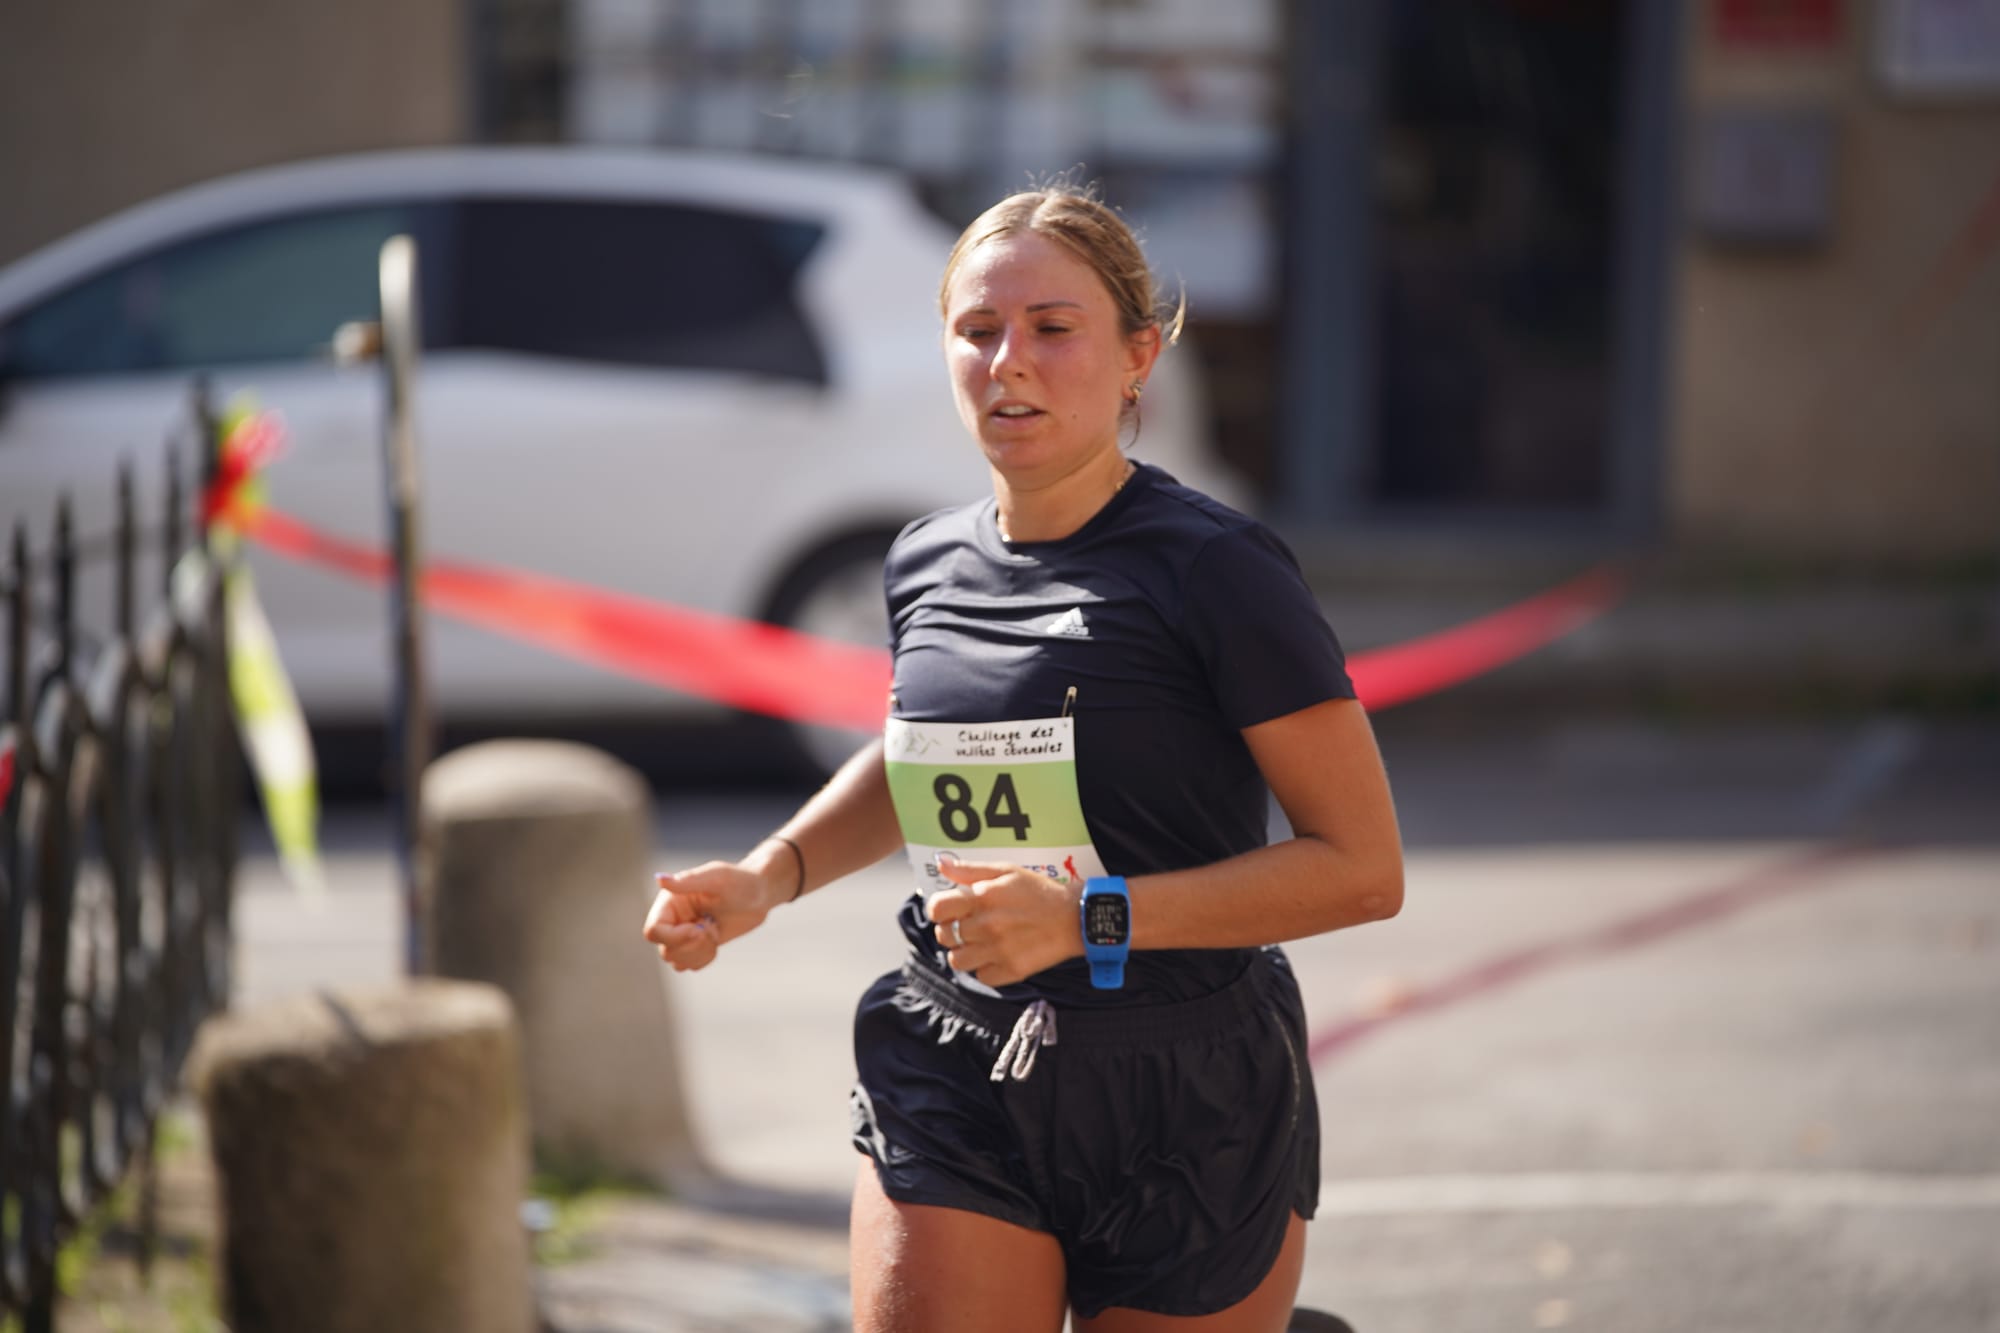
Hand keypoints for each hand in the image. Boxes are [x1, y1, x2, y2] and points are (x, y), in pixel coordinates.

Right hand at [642, 857, 785, 971]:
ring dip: (699, 952)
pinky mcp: (696, 945)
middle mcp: (672, 917)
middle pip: (665, 949)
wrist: (760, 894)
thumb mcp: (716, 879)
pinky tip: (716, 940)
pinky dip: (704, 958)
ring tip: (715, 932)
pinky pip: (688, 965)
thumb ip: (687, 881)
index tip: (699, 928)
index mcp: (670, 900)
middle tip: (713, 927)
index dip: (674, 937)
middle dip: (693, 945)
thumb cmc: (741, 881)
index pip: (653, 930)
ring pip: (675, 960)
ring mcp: (683, 933)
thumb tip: (659, 879)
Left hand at [926, 857, 1081, 987]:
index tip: (949, 910)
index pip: (937, 909)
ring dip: (964, 952)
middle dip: (951, 930)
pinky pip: (981, 977)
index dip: (938, 910)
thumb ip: (970, 870)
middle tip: (967, 925)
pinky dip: (985, 969)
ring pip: (957, 961)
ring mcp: (997, 951)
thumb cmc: (1039, 892)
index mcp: (982, 898)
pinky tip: (996, 955)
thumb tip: (940, 863)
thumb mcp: (1006, 871)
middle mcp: (986, 926)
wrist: (1074, 918)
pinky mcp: (1010, 971)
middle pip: (944, 936)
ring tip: (979, 943)